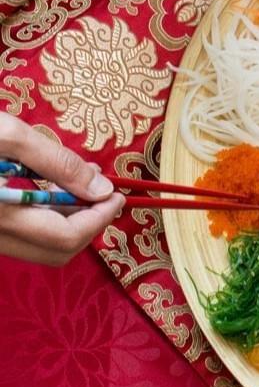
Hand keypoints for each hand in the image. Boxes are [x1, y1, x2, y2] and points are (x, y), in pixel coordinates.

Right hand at [0, 114, 123, 265]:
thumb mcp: (4, 134)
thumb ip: (55, 163)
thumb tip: (100, 187)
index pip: (66, 237)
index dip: (101, 218)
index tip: (118, 195)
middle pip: (56, 253)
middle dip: (89, 226)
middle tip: (105, 194)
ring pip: (38, 248)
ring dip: (68, 223)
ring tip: (78, 186)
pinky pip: (18, 238)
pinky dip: (43, 220)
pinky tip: (48, 191)